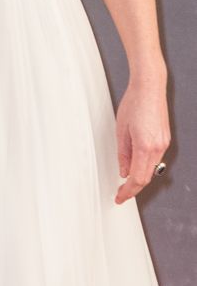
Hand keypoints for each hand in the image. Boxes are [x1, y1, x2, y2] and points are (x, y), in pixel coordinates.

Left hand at [114, 79, 170, 204]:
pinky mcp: (165, 140)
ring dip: (139, 178)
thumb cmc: (134, 103)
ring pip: (151, 169)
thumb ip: (123, 153)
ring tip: (126, 182)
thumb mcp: (121, 129)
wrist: (150, 88)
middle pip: (146, 177)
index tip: (119, 197)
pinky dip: (145, 166)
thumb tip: (123, 171)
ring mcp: (164, 144)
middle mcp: (158, 148)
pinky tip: (136, 166)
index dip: (128, 192)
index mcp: (145, 146)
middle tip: (121, 193)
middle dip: (133, 188)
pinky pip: (155, 159)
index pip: (137, 179)